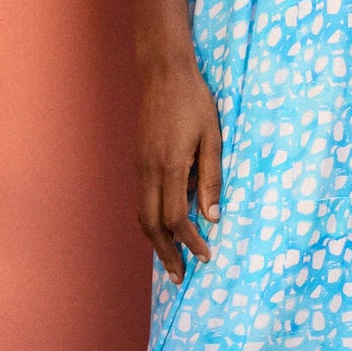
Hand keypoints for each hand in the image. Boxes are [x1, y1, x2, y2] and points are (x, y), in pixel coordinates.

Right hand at [136, 55, 221, 282]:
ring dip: (156, 242)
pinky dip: (152, 222)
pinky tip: (165, 230)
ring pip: (141, 215)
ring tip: (171, 261)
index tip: (205, 257)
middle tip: (181, 277)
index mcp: (169, 166)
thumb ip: (211, 178)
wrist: (163, 73)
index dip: (190, 242)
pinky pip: (142, 200)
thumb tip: (213, 216)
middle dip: (166, 254)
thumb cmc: (194, 102)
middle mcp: (148, 171)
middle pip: (150, 225)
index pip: (176, 218)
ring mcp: (139, 166)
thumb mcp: (213, 138)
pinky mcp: (138, 161)